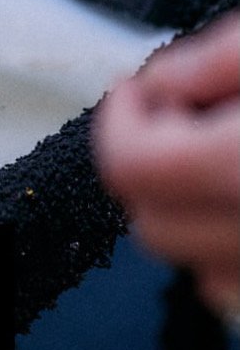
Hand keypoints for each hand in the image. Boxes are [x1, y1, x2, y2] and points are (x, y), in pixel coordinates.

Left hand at [95, 15, 239, 318]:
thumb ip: (215, 59)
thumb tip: (156, 84)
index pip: (135, 169)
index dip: (120, 120)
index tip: (135, 89)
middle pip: (153, 226)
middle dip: (150, 166)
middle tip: (185, 117)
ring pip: (196, 270)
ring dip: (190, 215)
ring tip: (226, 153)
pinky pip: (239, 290)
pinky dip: (230, 249)